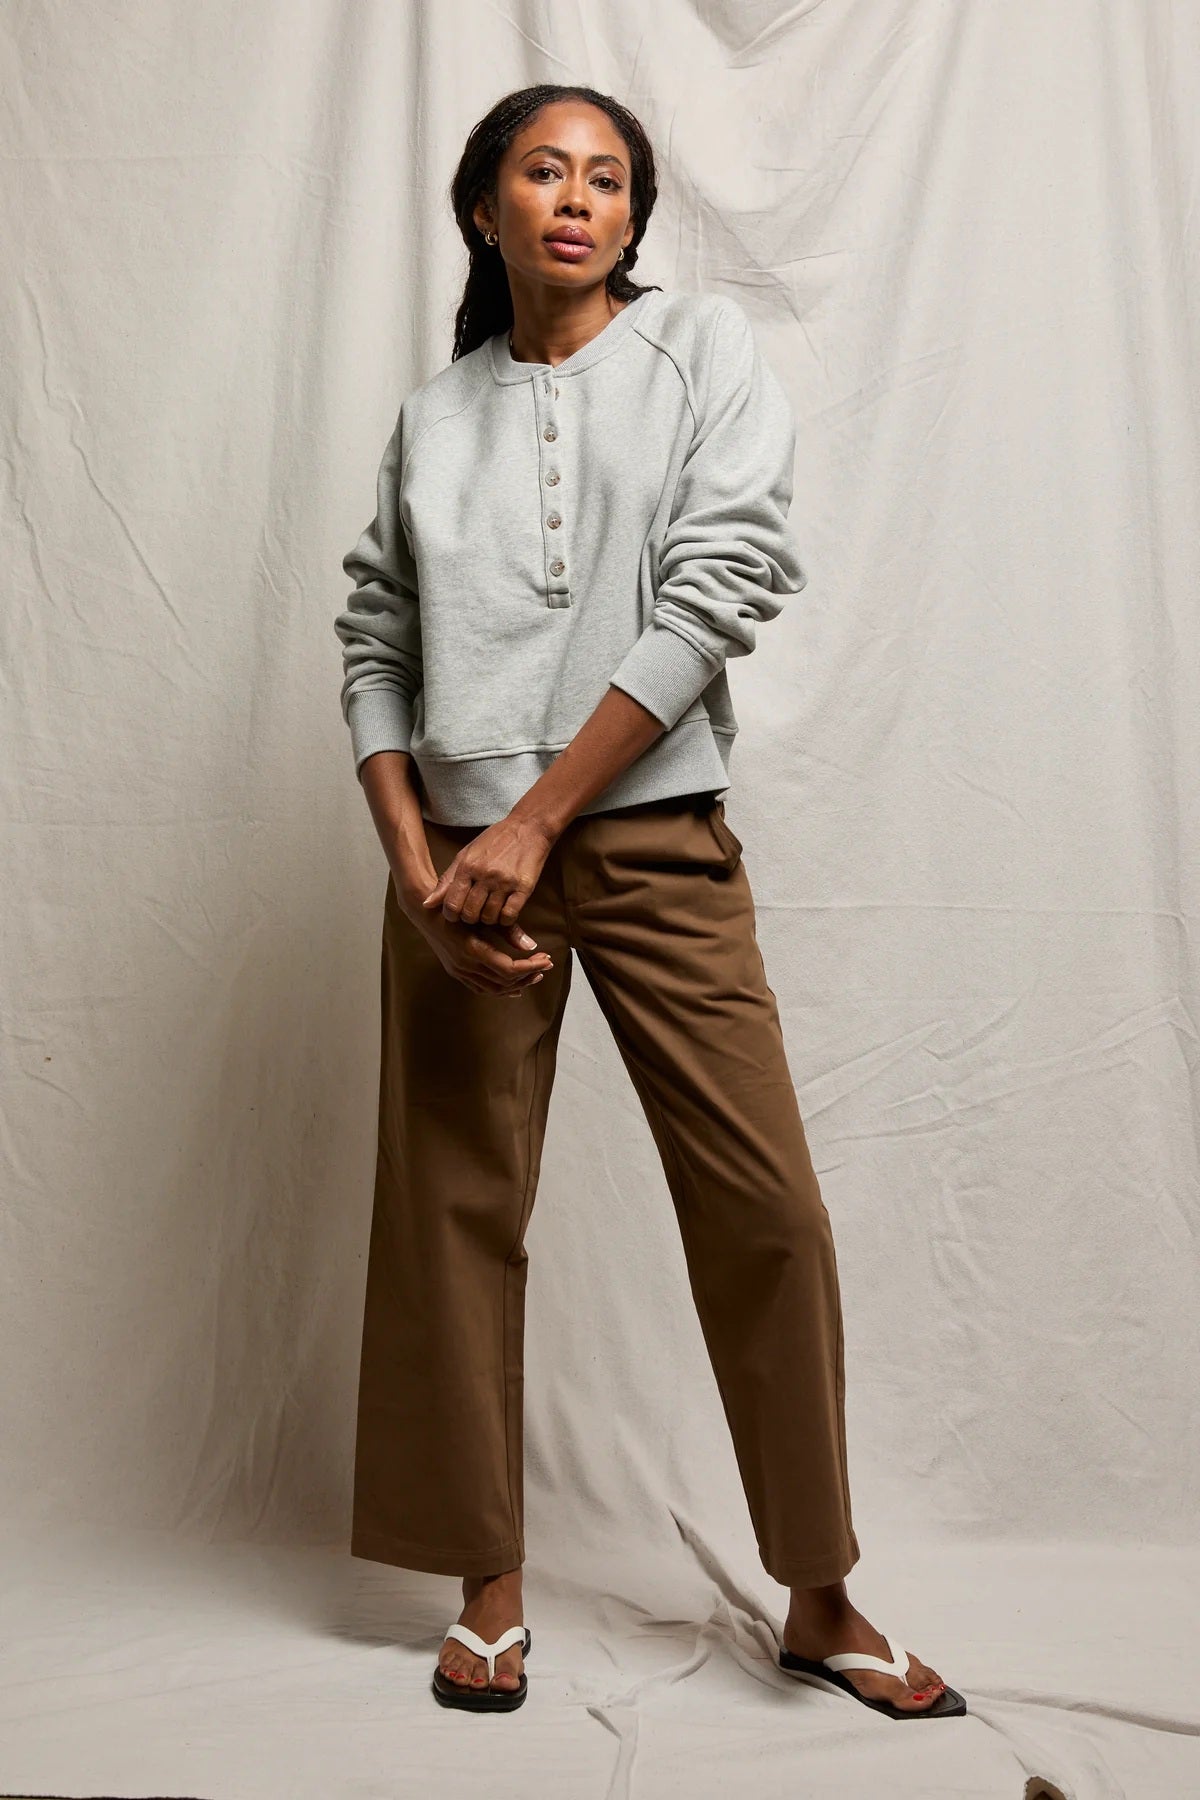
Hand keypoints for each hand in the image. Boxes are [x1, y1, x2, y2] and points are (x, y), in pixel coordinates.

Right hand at [414, 908, 553, 997]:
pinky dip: (500, 990)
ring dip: (517, 985)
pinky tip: (514, 988)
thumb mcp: (483, 914)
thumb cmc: (456, 906)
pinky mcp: (456, 972)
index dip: (530, 967)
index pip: (508, 970)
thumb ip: (508, 929)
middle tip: (546, 965)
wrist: (425, 912)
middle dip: (529, 975)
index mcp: (472, 950)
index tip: (545, 959)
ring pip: (494, 989)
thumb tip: (532, 945)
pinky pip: (481, 989)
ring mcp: (459, 971)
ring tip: (535, 975)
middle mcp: (465, 965)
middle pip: (504, 982)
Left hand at [420, 811, 556, 928]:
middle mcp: (484, 874)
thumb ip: (447, 880)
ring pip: (490, 917)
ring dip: (488, 919)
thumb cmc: (494, 841)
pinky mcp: (524, 887)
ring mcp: (505, 881)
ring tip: (490, 910)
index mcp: (467, 866)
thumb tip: (426, 904)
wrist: (528, 827)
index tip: (456, 915)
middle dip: (470, 918)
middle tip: (474, 913)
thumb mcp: (466, 855)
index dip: (451, 915)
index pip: (452, 903)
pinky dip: (505, 920)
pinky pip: (509, 915)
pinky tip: (504, 912)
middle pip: (470, 913)